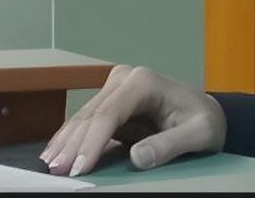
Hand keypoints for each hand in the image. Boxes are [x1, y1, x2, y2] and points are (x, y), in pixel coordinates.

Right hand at [39, 65, 225, 176]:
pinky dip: (69, 140)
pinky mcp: (110, 105)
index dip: (91, 142)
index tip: (78, 169)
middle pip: (91, 116)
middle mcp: (126, 79)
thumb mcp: (200, 133)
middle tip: (55, 174)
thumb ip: (170, 144)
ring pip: (82, 119)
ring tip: (49, 168)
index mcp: (145, 82)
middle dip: (71, 145)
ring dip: (64, 143)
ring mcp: (115, 91)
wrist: (205, 114)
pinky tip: (55, 155)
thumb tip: (137, 158)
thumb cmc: (205, 121)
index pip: (109, 114)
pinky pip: (86, 125)